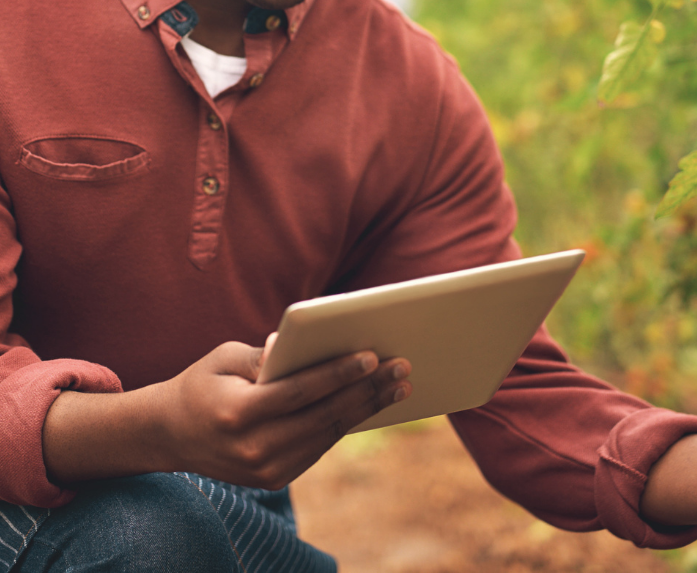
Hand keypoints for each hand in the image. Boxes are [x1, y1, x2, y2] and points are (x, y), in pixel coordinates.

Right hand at [44, 335, 410, 489]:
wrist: (169, 436)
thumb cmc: (203, 383)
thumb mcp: (225, 357)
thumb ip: (266, 354)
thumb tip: (305, 343)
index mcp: (237, 414)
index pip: (300, 392)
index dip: (338, 374)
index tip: (372, 356)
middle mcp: (253, 448)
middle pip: (323, 416)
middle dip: (367, 390)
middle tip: (402, 368)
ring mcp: (264, 470)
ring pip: (327, 434)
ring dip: (367, 408)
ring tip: (399, 385)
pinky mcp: (274, 479)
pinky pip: (319, 446)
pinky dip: (347, 423)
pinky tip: (372, 402)